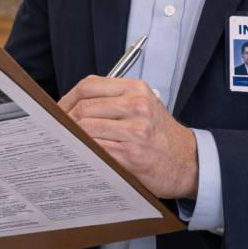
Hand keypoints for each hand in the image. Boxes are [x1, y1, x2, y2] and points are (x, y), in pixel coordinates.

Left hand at [58, 76, 198, 199]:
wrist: (190, 162)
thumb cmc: (160, 135)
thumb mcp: (143, 105)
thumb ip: (112, 99)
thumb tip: (73, 104)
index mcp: (136, 89)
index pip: (89, 86)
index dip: (67, 98)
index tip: (59, 109)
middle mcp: (136, 106)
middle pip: (84, 106)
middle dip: (64, 119)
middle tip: (58, 128)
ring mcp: (135, 131)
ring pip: (85, 128)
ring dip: (71, 136)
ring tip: (66, 141)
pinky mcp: (131, 155)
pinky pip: (95, 149)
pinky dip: (82, 150)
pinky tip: (80, 152)